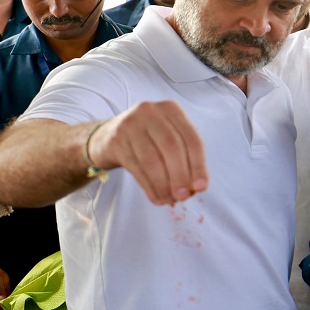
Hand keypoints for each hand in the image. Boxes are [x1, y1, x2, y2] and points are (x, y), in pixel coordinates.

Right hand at [87, 102, 208, 204]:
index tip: (201, 187)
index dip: (198, 165)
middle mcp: (150, 111)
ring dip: (164, 185)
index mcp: (171, 108)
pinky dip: (150, 187)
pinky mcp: (116, 141)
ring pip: (152, 160)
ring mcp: (130, 125)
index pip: (191, 138)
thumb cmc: (148, 140)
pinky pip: (137, 169)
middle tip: (184, 196)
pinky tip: (157, 198)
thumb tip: (196, 188)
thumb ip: (185, 159)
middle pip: (172, 147)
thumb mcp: (168, 139)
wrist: (108, 137)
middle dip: (180, 176)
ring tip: (170, 200)